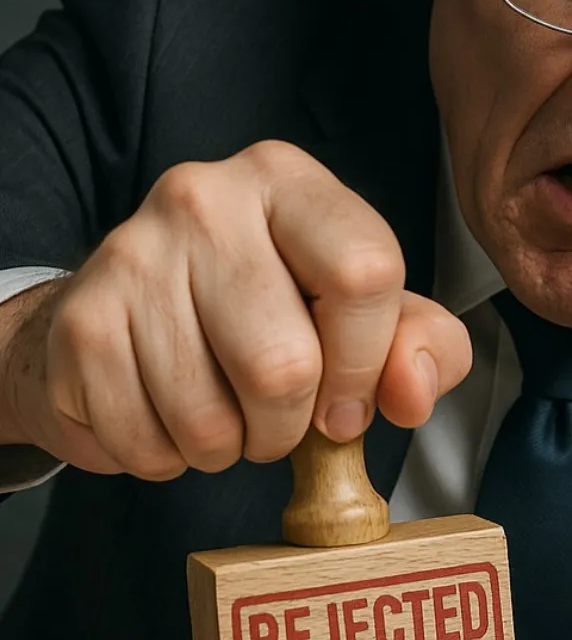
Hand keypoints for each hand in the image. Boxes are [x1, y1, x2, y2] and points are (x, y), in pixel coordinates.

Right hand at [0, 140, 470, 477]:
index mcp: (286, 179)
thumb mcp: (366, 313)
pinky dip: (165, 459)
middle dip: (288, 427)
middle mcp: (204, 197)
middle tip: (273, 417)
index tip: (346, 400)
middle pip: (283, 365)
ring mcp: (131, 254)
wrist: (129, 313)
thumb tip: (414, 394)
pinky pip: (144, 442)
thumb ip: (423, 346)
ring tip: (220, 414)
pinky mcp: (80, 321)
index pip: (364, 273)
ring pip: (209, 419)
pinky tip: (166, 418)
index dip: (366, 363)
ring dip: (225, 449)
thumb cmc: (271, 312)